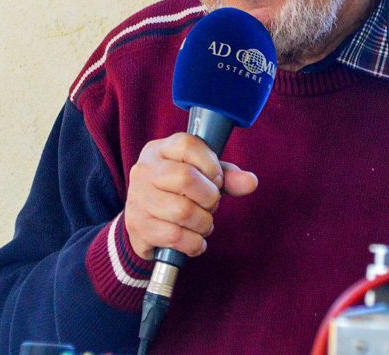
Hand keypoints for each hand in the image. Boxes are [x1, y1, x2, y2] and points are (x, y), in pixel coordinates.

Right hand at [124, 132, 257, 259]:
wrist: (143, 223)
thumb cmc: (177, 193)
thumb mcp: (201, 177)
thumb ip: (227, 177)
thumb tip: (251, 182)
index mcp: (159, 150)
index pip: (188, 145)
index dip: (211, 165)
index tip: (216, 180)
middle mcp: (144, 170)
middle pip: (186, 178)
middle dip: (210, 197)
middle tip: (210, 205)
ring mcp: (138, 199)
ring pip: (182, 211)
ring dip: (204, 223)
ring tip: (203, 223)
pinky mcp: (138, 227)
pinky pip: (175, 237)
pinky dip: (194, 243)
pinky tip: (195, 240)